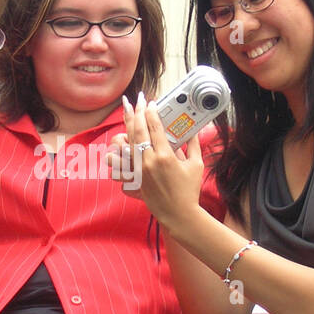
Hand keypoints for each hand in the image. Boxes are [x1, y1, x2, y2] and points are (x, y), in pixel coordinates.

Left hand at [118, 92, 205, 229]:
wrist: (178, 214)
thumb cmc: (189, 191)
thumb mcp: (196, 165)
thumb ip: (194, 145)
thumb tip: (193, 130)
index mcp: (166, 156)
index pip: (155, 127)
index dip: (151, 112)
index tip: (151, 103)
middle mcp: (149, 161)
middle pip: (138, 130)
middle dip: (136, 112)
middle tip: (136, 99)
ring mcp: (139, 170)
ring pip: (126, 142)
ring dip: (125, 126)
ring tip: (125, 112)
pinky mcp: (134, 179)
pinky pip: (120, 162)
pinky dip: (117, 151)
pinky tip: (118, 141)